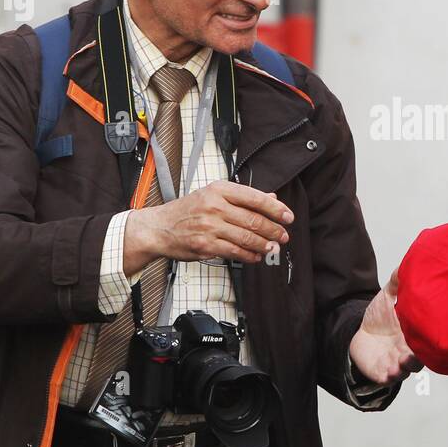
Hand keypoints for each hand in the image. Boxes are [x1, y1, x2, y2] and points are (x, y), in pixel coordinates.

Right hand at [123, 180, 292, 275]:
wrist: (159, 228)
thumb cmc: (187, 211)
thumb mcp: (213, 195)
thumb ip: (243, 197)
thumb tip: (272, 198)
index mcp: (219, 190)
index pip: (255, 198)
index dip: (276, 208)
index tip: (288, 216)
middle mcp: (215, 206)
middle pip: (254, 220)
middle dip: (273, 230)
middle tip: (283, 236)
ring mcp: (210, 227)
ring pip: (246, 238)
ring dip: (264, 245)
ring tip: (272, 248)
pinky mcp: (205, 246)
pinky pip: (235, 252)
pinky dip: (249, 256)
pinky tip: (256, 256)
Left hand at [349, 267, 421, 385]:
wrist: (360, 332)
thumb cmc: (381, 316)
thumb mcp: (389, 294)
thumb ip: (399, 282)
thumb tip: (411, 261)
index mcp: (415, 331)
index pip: (428, 334)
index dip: (432, 334)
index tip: (436, 329)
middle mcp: (410, 349)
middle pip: (422, 354)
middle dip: (421, 353)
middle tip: (420, 349)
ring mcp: (397, 361)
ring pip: (407, 367)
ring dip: (406, 366)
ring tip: (404, 362)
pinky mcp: (383, 371)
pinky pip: (389, 377)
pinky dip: (390, 375)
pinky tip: (390, 371)